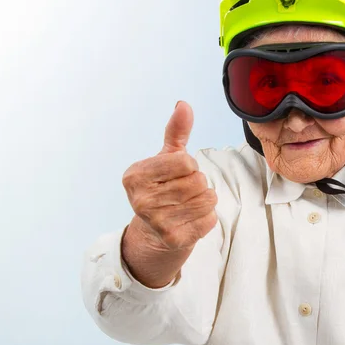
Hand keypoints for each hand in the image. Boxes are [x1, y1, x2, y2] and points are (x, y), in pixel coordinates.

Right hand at [122, 101, 217, 250]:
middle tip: (184, 192)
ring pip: (207, 199)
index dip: (189, 166)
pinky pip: (209, 219)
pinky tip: (191, 219)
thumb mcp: (166, 158)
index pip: (185, 161)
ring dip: (205, 199)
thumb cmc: (163, 189)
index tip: (177, 174)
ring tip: (189, 204)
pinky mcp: (173, 239)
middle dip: (198, 183)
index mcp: (135, 176)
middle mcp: (141, 200)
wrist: (155, 234)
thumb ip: (176, 131)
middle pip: (198, 181)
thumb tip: (183, 105)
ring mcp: (156, 222)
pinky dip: (207, 218)